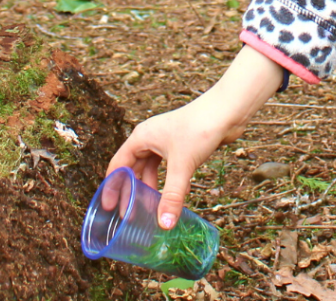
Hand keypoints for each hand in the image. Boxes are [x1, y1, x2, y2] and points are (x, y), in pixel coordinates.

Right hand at [106, 46, 283, 227]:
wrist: (227, 110)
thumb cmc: (200, 127)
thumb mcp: (182, 165)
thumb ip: (172, 196)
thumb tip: (164, 225)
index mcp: (142, 137)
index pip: (118, 164)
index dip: (112, 186)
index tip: (108, 208)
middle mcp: (151, 138)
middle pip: (134, 168)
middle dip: (132, 191)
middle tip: (129, 216)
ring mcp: (166, 141)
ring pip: (151, 169)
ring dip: (151, 188)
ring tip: (150, 210)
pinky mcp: (182, 145)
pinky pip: (168, 168)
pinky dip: (167, 183)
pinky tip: (174, 198)